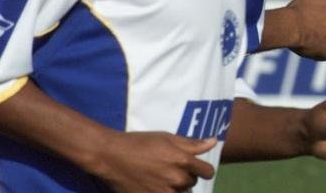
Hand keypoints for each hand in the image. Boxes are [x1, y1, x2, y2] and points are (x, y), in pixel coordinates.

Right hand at [92, 132, 215, 191]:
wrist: (111, 156)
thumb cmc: (140, 143)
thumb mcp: (167, 138)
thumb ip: (192, 144)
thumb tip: (214, 142)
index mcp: (183, 161)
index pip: (207, 172)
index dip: (204, 170)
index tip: (197, 168)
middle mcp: (176, 179)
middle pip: (191, 184)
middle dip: (185, 178)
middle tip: (170, 170)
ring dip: (175, 189)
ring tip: (161, 179)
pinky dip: (163, 192)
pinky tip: (154, 186)